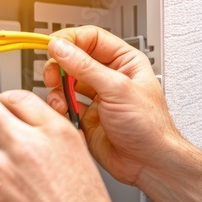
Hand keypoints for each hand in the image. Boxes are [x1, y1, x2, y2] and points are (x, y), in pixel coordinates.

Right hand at [44, 26, 182, 186]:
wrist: (149, 163)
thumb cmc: (149, 127)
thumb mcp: (117, 89)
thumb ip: (85, 67)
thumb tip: (61, 47)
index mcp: (124, 62)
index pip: (90, 38)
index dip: (69, 40)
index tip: (52, 47)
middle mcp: (109, 77)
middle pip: (73, 59)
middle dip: (59, 66)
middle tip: (52, 76)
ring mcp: (97, 97)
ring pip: (66, 82)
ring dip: (57, 89)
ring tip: (60, 99)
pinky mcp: (86, 117)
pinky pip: (65, 105)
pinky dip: (59, 107)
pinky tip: (65, 112)